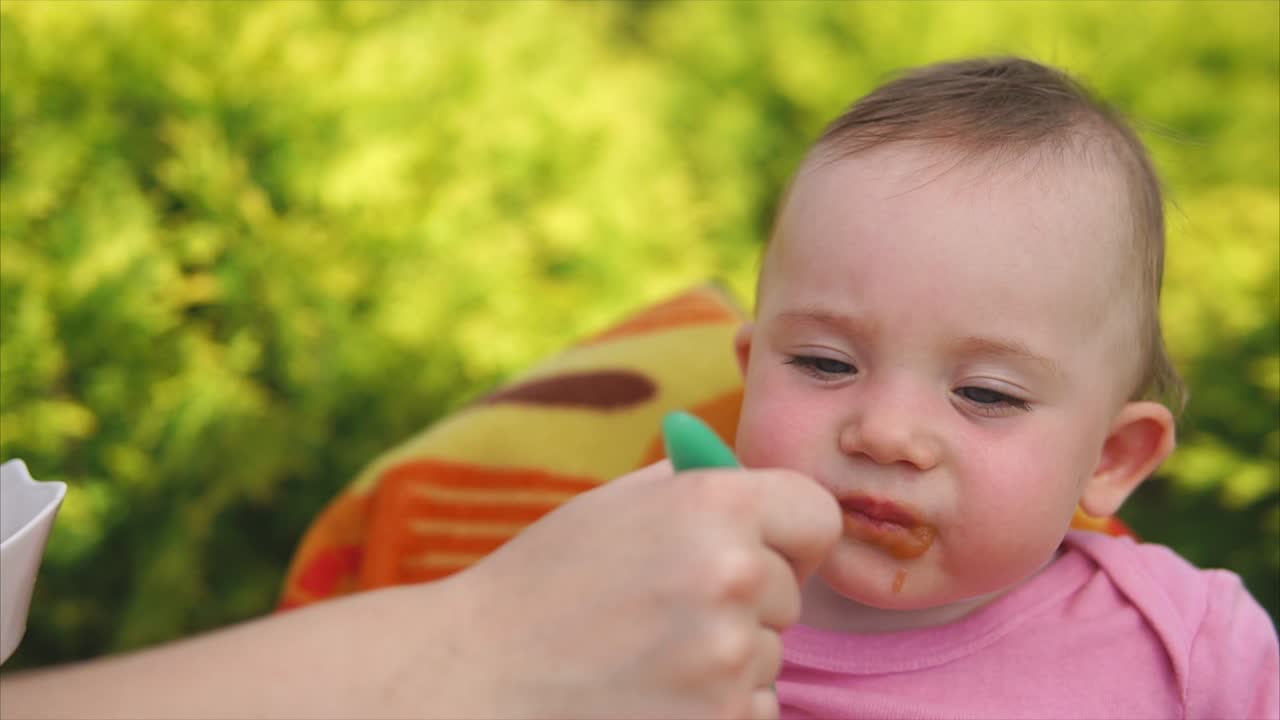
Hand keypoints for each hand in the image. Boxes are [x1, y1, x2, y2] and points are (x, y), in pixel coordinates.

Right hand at [455, 460, 841, 718]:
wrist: (476, 679)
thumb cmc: (542, 587)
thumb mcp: (615, 506)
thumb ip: (695, 486)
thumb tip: (758, 483)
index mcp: (711, 504)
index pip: (818, 514)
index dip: (790, 536)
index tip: (763, 552)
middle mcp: (731, 576)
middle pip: (791, 594)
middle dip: (744, 604)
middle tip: (665, 613)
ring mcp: (726, 660)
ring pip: (770, 658)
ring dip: (725, 661)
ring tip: (646, 658)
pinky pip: (755, 711)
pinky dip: (716, 711)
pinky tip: (653, 697)